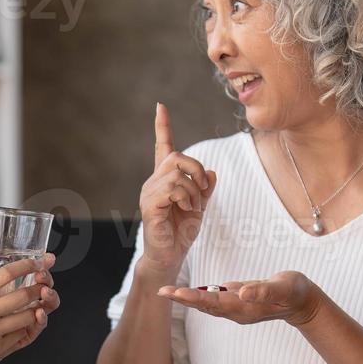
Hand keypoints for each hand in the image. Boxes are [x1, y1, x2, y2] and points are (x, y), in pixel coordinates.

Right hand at [0, 251, 58, 363]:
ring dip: (36, 310)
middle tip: (44, 284)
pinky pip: (21, 335)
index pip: (5, 274)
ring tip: (37, 304)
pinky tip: (25, 323)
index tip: (35, 264)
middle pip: (22, 295)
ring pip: (27, 317)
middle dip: (38, 288)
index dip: (25, 266)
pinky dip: (26, 328)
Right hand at [139, 102, 214, 278]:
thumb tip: (212, 173)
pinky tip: (186, 209)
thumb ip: (205, 189)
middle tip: (203, 190)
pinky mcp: (150, 205)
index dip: (162, 126)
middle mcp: (153, 182)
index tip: (160, 106)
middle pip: (178, 157)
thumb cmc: (181, 233)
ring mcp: (149, 193)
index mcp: (165, 179)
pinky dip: (186, 198)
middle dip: (197, 169)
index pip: (163, 147)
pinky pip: (173, 189)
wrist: (170, 257)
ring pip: (177, 174)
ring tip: (193, 206)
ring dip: (194, 190)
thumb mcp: (200, 207)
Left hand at [158, 270, 322, 327]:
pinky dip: (199, 295)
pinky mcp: (238, 301)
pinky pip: (214, 299)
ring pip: (207, 303)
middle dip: (183, 299)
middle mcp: (236, 310)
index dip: (193, 297)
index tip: (176, 293)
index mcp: (244, 307)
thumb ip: (265, 291)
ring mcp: (236, 308)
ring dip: (187, 298)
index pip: (213, 302)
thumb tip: (243, 292)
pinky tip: (187, 292)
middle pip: (205, 305)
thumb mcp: (283, 288)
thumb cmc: (295, 292)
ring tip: (168, 292)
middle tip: (161, 291)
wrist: (302, 302)